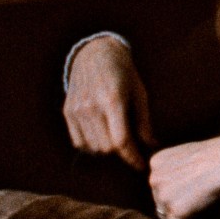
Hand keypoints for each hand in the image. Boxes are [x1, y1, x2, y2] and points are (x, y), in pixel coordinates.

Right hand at [63, 36, 154, 169]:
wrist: (95, 53)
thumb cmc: (123, 72)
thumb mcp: (139, 93)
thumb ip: (144, 122)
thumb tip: (152, 146)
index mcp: (112, 100)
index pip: (121, 140)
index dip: (133, 157)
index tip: (141, 165)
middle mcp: (91, 106)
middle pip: (107, 147)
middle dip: (122, 151)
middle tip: (132, 146)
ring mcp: (76, 110)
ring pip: (93, 148)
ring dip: (107, 149)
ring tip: (117, 137)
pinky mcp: (67, 112)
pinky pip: (79, 142)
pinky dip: (92, 145)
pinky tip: (102, 135)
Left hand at [148, 136, 219, 218]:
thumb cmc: (215, 155)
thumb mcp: (187, 153)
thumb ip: (176, 167)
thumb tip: (179, 181)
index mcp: (157, 162)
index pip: (159, 183)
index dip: (175, 187)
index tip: (191, 184)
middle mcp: (154, 179)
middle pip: (160, 199)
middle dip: (176, 201)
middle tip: (197, 194)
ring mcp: (163, 196)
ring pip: (167, 213)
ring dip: (181, 211)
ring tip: (200, 199)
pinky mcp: (175, 211)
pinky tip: (201, 206)